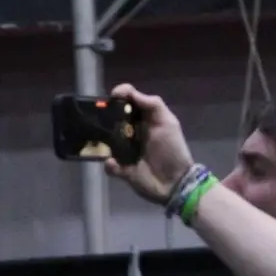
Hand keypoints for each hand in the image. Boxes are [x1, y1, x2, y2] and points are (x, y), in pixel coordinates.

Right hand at [103, 83, 195, 203]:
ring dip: (102, 141)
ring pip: (105, 142)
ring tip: (102, 141)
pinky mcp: (120, 169)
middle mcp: (131, 132)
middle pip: (113, 119)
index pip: (129, 102)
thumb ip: (153, 105)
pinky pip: (108, 164)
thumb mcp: (167, 122)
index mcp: (144, 119)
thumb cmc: (172, 149)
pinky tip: (115, 163)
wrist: (174, 182)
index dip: (120, 95)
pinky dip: (110, 164)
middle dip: (105, 117)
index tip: (112, 96)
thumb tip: (130, 93)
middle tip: (102, 118)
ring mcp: (124, 150)